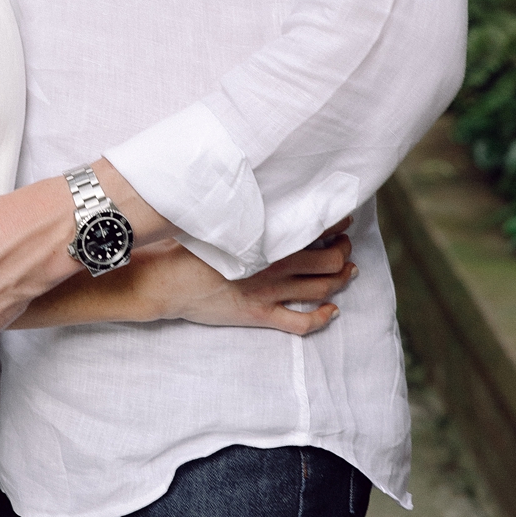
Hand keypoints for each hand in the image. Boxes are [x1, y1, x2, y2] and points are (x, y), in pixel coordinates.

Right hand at [153, 229, 357, 333]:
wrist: (168, 281)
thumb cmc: (190, 246)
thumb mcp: (222, 221)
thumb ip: (246, 212)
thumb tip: (260, 193)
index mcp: (268, 238)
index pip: (315, 228)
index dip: (336, 224)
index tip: (344, 218)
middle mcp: (276, 265)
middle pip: (329, 260)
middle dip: (343, 253)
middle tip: (345, 247)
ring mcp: (270, 292)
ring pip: (322, 289)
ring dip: (341, 280)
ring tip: (347, 272)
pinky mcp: (260, 314)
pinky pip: (301, 323)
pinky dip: (322, 318)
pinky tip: (332, 312)